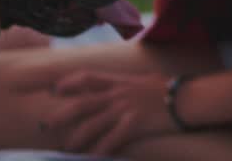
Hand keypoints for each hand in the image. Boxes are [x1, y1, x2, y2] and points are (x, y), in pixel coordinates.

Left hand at [42, 70, 175, 156]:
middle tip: (45, 124)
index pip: (86, 77)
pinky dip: (101, 149)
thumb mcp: (140, 80)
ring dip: (77, 137)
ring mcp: (125, 108)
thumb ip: (124, 83)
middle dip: (61, 114)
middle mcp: (117, 93)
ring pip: (93, 124)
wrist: (186, 97)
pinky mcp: (135, 124)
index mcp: (118, 80)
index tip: (53, 90)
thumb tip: (115, 86)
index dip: (67, 83)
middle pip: (82, 103)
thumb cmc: (166, 89)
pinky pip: (112, 139)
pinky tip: (92, 158)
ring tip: (66, 148)